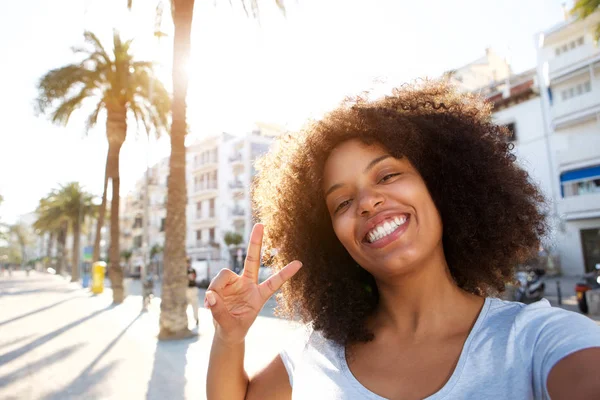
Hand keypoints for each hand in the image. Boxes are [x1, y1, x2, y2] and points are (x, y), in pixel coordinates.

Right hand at [205, 224, 301, 344]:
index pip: (274, 283)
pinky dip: (210, 292)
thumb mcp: (229, 326)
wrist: (225, 331)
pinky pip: (215, 282)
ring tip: (212, 305)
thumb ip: (220, 312)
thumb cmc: (234, 329)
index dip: (285, 274)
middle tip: (260, 224)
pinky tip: (209, 304)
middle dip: (255, 242)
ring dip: (217, 287)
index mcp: (259, 296)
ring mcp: (235, 283)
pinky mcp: (222, 284)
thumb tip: (211, 295)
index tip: (299, 263)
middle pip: (253, 260)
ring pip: (225, 274)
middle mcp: (248, 285)